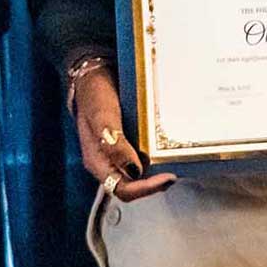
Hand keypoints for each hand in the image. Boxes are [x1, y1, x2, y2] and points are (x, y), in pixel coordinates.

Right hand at [68, 64, 174, 201]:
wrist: (92, 76)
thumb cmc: (94, 95)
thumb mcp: (102, 117)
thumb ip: (114, 145)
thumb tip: (134, 170)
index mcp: (97, 162)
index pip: (122, 189)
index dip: (145, 189)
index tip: (166, 177)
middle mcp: (107, 163)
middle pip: (132, 187)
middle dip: (153, 184)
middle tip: (174, 174)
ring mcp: (116, 154)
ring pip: (137, 176)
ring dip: (155, 174)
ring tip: (173, 164)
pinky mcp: (124, 144)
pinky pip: (140, 160)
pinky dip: (154, 160)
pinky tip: (165, 151)